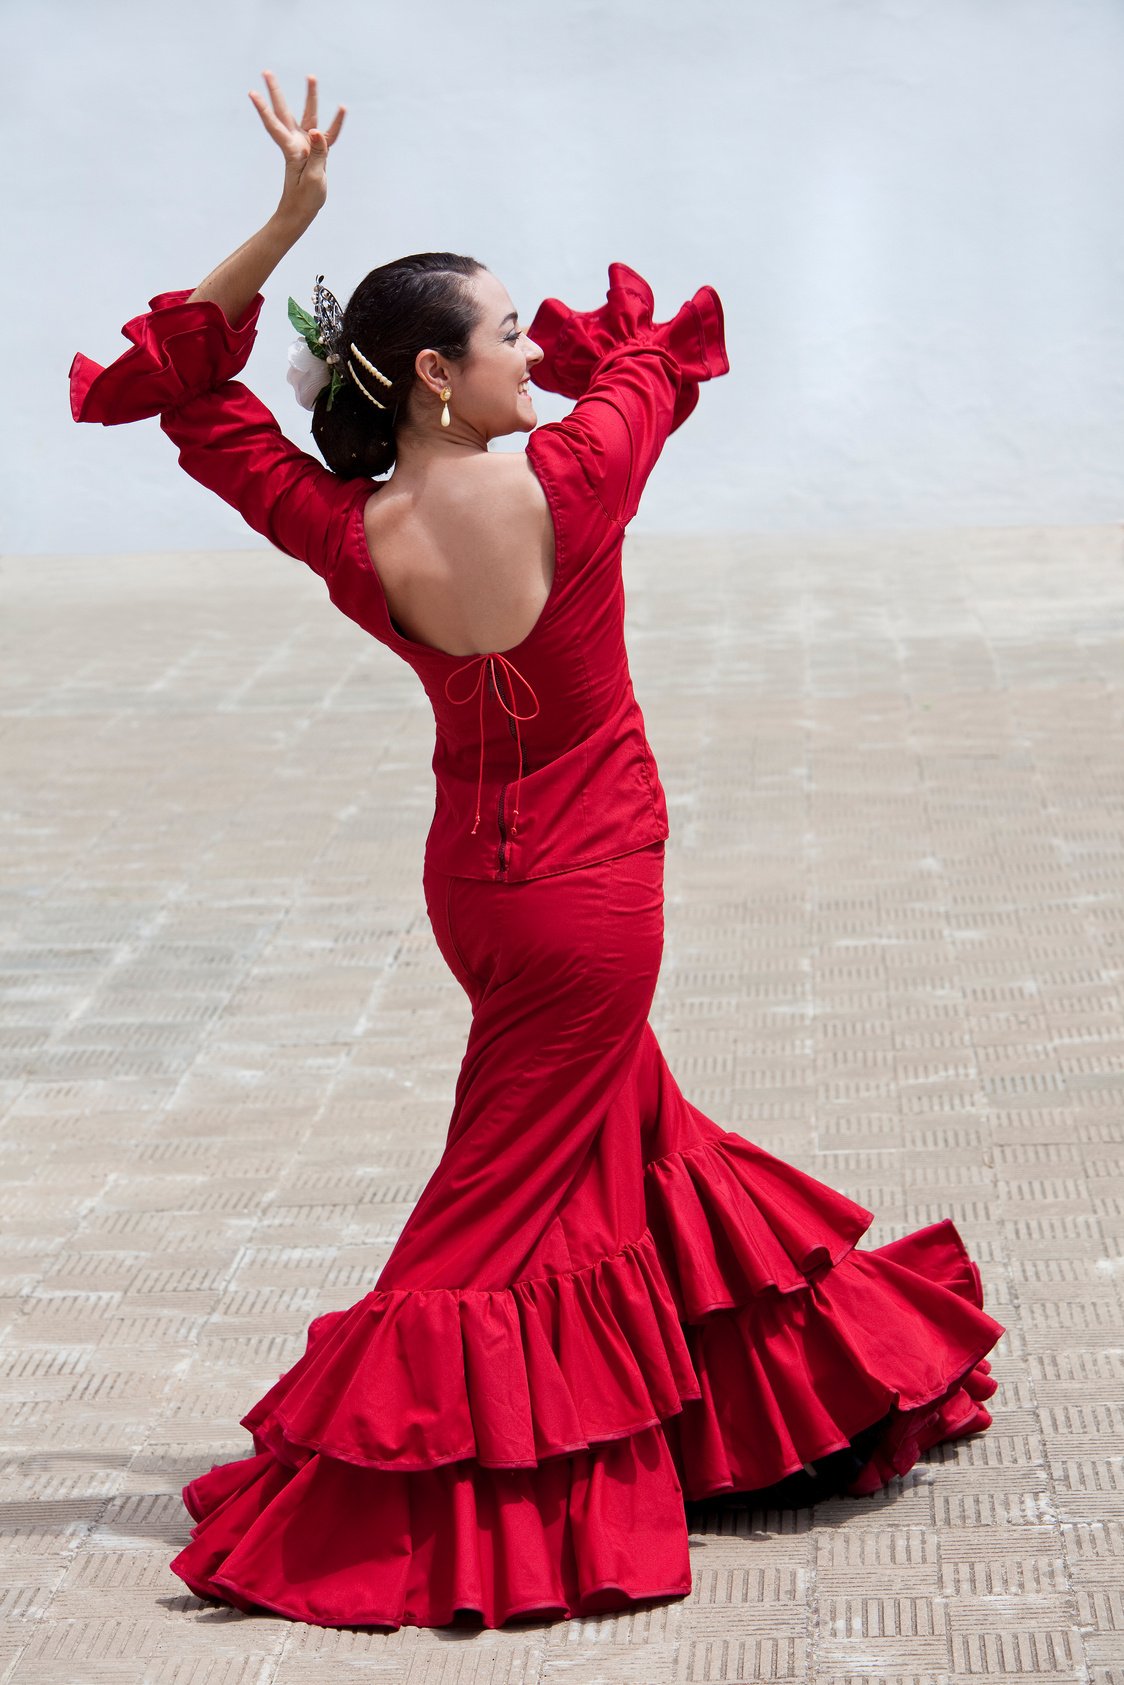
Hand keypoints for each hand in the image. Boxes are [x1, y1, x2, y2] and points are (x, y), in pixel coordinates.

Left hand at [249, 71, 345, 225]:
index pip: (274, 126)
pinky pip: (328, 134)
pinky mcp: (316, 151)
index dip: (263, 110)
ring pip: (307, 116)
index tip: (252, 93)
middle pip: (284, 112)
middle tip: (266, 72)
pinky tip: (342, 109)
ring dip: (310, 97)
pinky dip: (335, 123)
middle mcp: (295, 143)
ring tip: (311, 77)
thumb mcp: (313, 177)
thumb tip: (317, 130)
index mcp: (291, 150)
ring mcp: (306, 145)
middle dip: (275, 92)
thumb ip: (317, 153)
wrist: (302, 209)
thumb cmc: (304, 198)